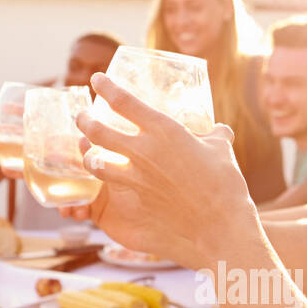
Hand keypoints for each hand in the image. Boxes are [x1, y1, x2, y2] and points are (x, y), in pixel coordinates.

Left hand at [72, 72, 259, 264]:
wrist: (220, 227)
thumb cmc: (225, 186)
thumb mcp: (222, 150)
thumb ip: (215, 136)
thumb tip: (219, 130)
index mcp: (164, 130)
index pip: (124, 101)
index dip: (106, 87)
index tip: (96, 80)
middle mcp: (143, 151)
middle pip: (98, 131)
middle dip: (84, 121)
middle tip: (81, 117)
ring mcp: (136, 179)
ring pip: (95, 163)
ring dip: (87, 156)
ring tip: (86, 153)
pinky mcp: (135, 202)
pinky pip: (108, 191)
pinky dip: (100, 186)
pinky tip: (102, 185)